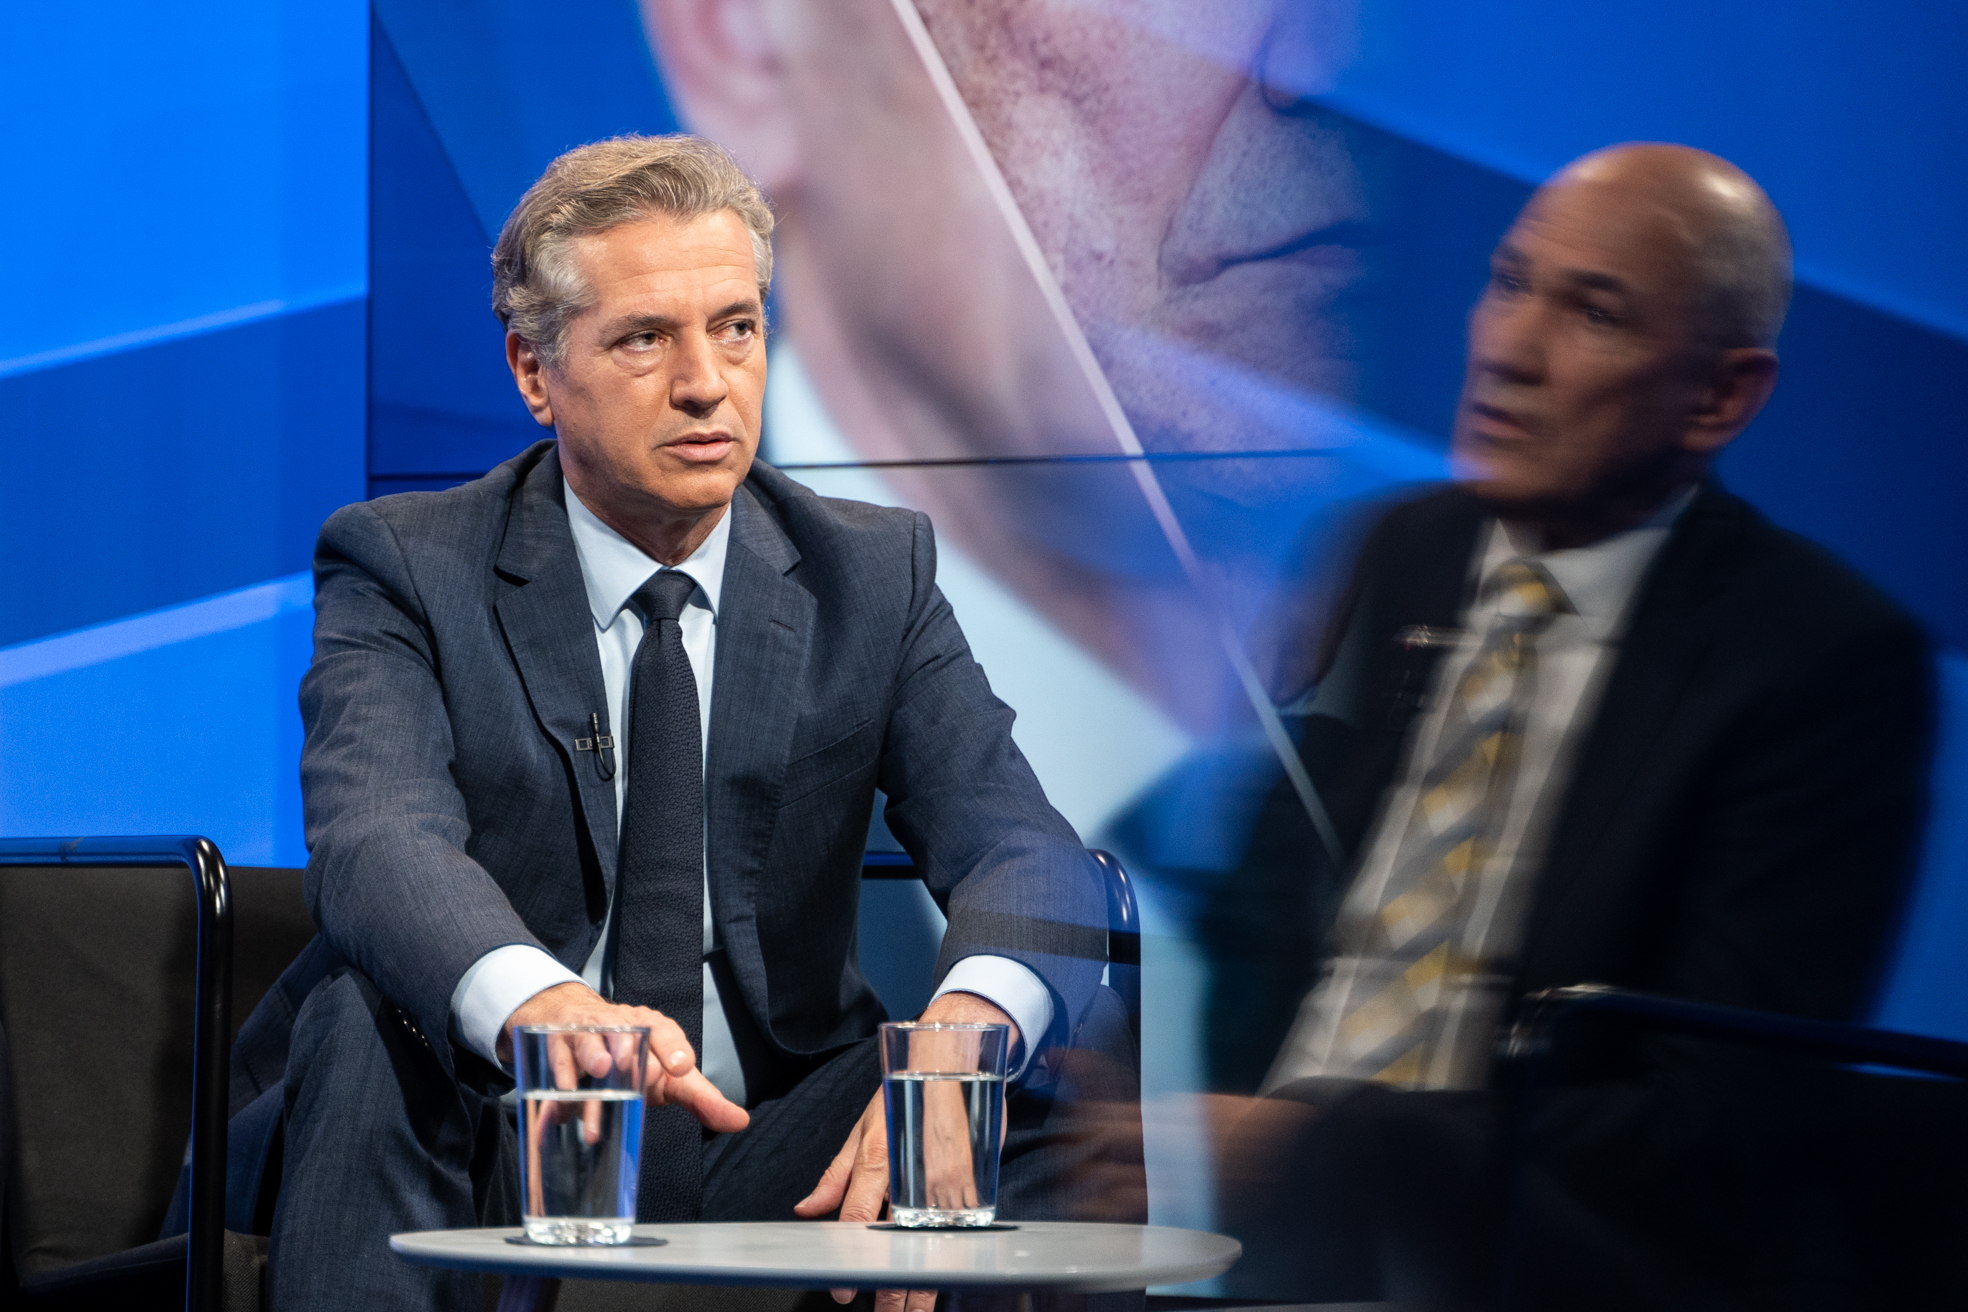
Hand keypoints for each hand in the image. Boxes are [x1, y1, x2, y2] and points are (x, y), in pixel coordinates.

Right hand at [501, 981, 749, 1134]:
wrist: (575, 1025)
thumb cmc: (632, 1057)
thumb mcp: (669, 1077)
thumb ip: (702, 1099)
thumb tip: (741, 1122)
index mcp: (652, 1029)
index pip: (666, 1032)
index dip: (673, 1048)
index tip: (680, 1068)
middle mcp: (620, 1024)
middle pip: (628, 1038)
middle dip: (634, 1058)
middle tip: (643, 1081)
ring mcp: (586, 1031)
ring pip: (591, 1045)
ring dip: (595, 1058)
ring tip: (601, 1073)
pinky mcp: (556, 1044)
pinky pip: (557, 1062)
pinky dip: (560, 1083)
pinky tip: (563, 1109)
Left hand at [793, 992, 1018, 1311]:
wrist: (956, 1058)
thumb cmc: (906, 1088)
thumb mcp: (862, 1125)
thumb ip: (837, 1174)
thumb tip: (807, 1209)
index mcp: (880, 1155)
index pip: (859, 1218)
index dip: (851, 1261)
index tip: (844, 1293)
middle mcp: (915, 1172)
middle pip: (900, 1243)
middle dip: (893, 1287)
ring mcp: (949, 1180)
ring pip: (934, 1244)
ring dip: (925, 1281)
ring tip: (914, 1309)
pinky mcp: (976, 1182)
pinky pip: (961, 1228)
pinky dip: (953, 1255)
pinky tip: (945, 1275)